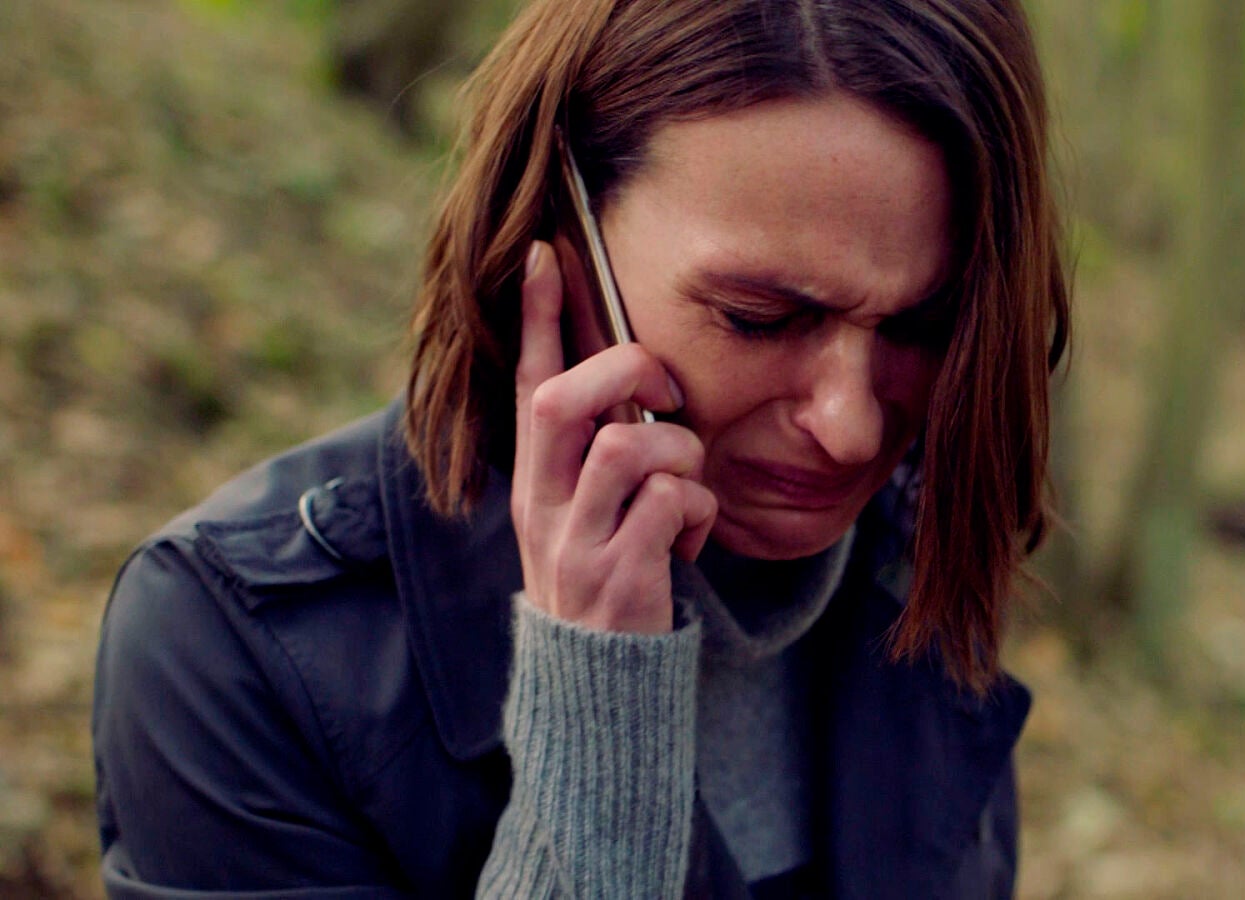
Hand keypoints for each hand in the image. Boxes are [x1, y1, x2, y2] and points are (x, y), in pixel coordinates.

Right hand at [510, 241, 717, 632]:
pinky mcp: (617, 575)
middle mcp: (542, 504)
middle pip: (565, 401)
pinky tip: (692, 539)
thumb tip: (641, 389)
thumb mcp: (582, 518)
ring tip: (686, 485)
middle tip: (668, 397)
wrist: (596, 687)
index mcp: (534, 482)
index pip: (528, 386)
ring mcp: (575, 541)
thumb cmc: (604, 583)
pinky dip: (698, 509)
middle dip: (627, 373)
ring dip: (679, 452)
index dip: (538, 319)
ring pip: (629, 446)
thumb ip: (595, 458)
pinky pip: (671, 502)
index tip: (545, 253)